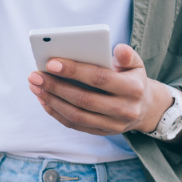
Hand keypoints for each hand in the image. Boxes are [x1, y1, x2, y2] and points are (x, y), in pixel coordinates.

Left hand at [26, 44, 173, 135]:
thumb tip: (118, 48)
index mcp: (133, 89)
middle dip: (56, 86)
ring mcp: (113, 125)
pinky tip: (43, 99)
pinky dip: (56, 113)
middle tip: (35, 75)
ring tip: (35, 86)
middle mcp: (124, 110)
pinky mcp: (102, 132)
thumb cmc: (132, 79)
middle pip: (84, 99)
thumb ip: (128, 55)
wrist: (146, 108)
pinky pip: (75, 125)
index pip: (99, 79)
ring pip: (77, 115)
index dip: (74, 71)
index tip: (51, 62)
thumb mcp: (136, 64)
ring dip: (52, 101)